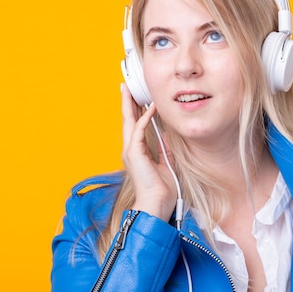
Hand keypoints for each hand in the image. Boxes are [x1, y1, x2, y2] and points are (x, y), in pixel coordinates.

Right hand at [121, 83, 176, 220]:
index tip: (136, 98)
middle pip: (127, 121)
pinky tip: (151, 108)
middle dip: (126, 103)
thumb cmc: (161, 189)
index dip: (134, 111)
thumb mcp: (166, 164)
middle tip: (126, 87)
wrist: (156, 204)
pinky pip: (138, 131)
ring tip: (130, 90)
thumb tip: (166, 136)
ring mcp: (130, 151)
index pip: (134, 126)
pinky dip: (144, 118)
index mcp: (136, 152)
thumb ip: (164, 150)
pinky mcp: (134, 154)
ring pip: (129, 122)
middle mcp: (130, 150)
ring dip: (130, 105)